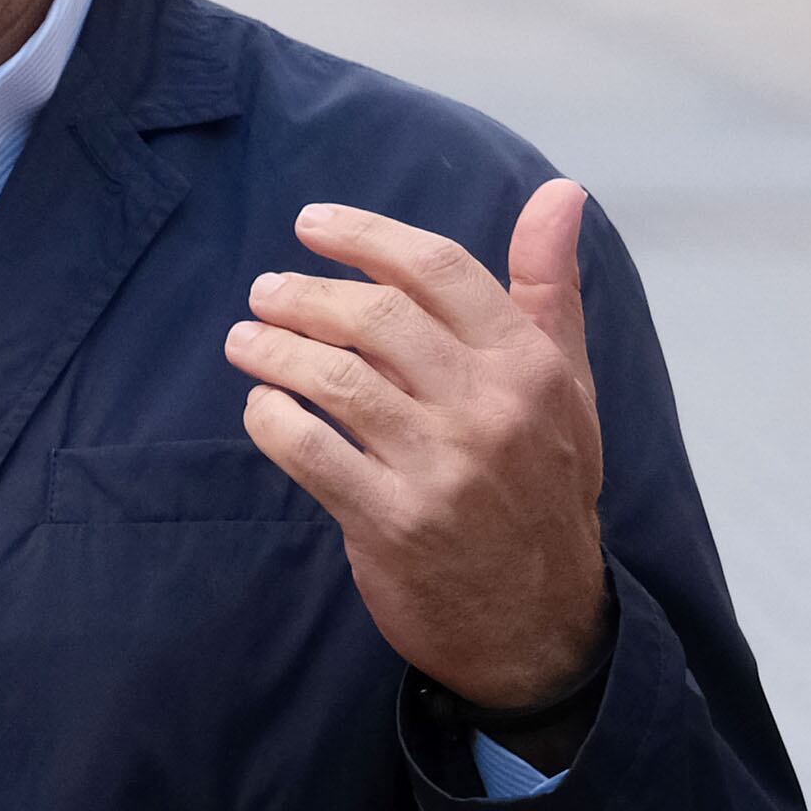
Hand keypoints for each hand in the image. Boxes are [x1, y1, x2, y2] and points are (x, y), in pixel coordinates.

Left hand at [224, 183, 611, 710]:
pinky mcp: (392, 520)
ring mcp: (441, 466)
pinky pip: (307, 449)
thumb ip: (549, 289)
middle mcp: (491, 407)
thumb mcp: (566, 387)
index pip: (440, 269)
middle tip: (262, 292)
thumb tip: (561, 191)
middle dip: (302, 293)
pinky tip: (262, 406)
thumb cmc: (541, 485)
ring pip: (333, 378)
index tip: (310, 224)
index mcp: (531, 364)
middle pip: (375, 317)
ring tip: (244, 340)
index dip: (365, 236)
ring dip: (272, 350)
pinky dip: (271, 418)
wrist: (537, 619)